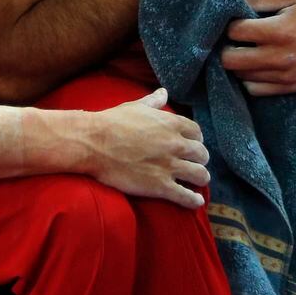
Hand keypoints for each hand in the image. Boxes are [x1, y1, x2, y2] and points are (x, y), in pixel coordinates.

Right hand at [86, 88, 208, 209]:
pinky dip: (193, 200)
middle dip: (200, 159)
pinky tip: (196, 201)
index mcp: (171, 123)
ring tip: (198, 182)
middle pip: (202, 154)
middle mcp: (176, 144)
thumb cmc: (111, 122)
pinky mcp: (160, 186)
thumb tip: (163, 93)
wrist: (93, 143)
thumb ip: (153, 101)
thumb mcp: (135, 107)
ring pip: (200, 175)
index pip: (197, 132)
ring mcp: (169, 166)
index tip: (192, 145)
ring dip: (201, 178)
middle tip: (194, 163)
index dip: (196, 140)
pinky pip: (185, 196)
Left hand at [220, 0, 295, 95]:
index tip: (236, 22)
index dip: (231, 25)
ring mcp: (286, 75)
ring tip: (245, 51)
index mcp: (280, 31)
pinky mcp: (292, 87)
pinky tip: (255, 66)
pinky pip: (256, 90)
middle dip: (226, 47)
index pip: (235, 32)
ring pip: (241, 76)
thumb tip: (233, 4)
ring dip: (238, 64)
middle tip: (234, 40)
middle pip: (230, 60)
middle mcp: (280, 57)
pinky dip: (250, 79)